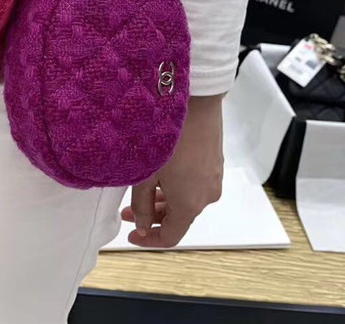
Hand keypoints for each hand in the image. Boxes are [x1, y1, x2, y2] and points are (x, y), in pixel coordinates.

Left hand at [121, 94, 223, 247]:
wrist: (196, 104)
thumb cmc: (168, 138)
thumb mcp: (146, 175)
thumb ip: (142, 206)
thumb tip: (143, 226)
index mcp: (190, 205)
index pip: (171, 237)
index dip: (149, 240)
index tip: (132, 235)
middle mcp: (207, 197)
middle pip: (179, 219)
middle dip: (153, 218)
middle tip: (129, 211)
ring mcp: (214, 179)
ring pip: (188, 201)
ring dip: (165, 202)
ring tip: (143, 192)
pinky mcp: (216, 164)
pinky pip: (196, 185)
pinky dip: (178, 189)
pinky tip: (162, 176)